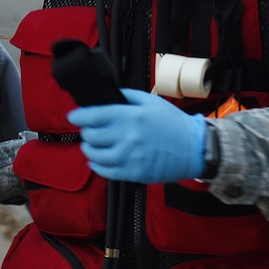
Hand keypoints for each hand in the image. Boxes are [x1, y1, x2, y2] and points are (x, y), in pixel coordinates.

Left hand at [68, 88, 207, 183]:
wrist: (194, 148)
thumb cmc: (173, 124)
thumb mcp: (151, 102)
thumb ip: (127, 97)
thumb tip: (109, 96)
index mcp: (131, 117)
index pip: (94, 116)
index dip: (79, 116)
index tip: (74, 116)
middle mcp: (128, 137)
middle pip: (91, 136)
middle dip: (86, 132)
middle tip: (88, 130)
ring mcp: (130, 157)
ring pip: (95, 155)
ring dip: (89, 149)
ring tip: (91, 146)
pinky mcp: (134, 173)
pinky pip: (106, 172)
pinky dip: (97, 166)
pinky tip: (97, 160)